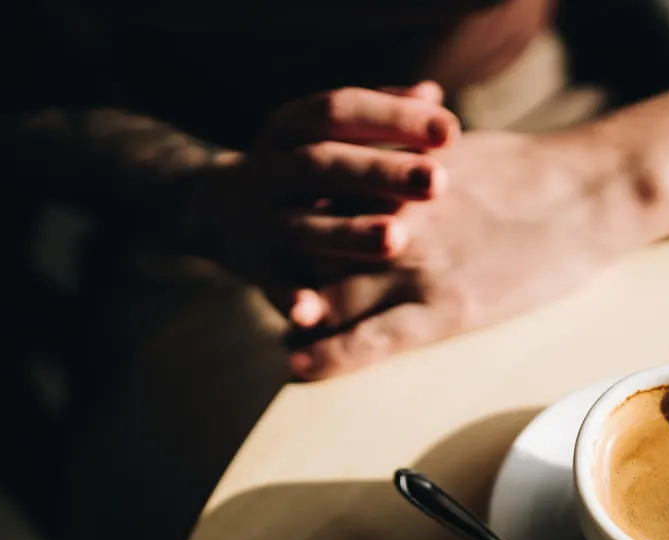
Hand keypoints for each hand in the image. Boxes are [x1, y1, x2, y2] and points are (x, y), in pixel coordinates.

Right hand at [184, 83, 460, 317]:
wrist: (217, 208)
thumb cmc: (305, 167)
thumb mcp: (330, 135)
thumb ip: (380, 117)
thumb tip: (432, 96)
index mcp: (293, 127)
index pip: (341, 111)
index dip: (394, 117)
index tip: (450, 131)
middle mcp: (273, 168)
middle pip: (324, 165)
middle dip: (380, 172)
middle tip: (438, 182)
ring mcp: (261, 218)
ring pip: (302, 226)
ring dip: (348, 233)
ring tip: (396, 239)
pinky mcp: (254, 265)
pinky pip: (270, 282)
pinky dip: (289, 297)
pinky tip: (313, 314)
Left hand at [287, 130, 633, 378]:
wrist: (588, 194)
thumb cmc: (533, 170)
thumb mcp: (458, 151)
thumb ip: (411, 165)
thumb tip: (395, 173)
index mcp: (396, 177)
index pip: (320, 202)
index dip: (295, 223)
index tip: (280, 237)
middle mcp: (393, 219)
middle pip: (311, 250)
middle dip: (286, 270)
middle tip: (273, 289)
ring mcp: (416, 266)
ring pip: (329, 295)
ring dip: (296, 316)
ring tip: (283, 334)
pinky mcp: (445, 309)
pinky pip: (372, 338)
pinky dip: (330, 353)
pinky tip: (300, 367)